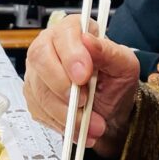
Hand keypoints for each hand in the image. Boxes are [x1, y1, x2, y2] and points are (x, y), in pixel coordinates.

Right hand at [23, 13, 140, 158]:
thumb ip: (109, 52)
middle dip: (62, 86)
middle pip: (40, 59)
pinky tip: (79, 128)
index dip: (71, 55)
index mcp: (73, 30)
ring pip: (40, 91)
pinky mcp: (34, 96)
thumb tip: (89, 41)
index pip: (63, 35)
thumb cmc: (115, 82)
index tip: (84, 76)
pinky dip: (62, 125)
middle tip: (85, 102)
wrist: (110, 111)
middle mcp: (49, 46)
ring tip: (93, 125)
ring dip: (67, 114)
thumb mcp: (124, 65)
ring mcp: (37, 72)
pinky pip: (40, 111)